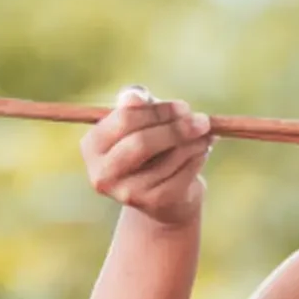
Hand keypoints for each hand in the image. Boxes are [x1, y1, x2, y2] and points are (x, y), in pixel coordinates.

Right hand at [79, 85, 214, 226]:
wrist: (163, 196)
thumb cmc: (151, 148)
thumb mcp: (142, 121)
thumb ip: (138, 103)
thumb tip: (134, 96)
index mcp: (93, 146)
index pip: (124, 119)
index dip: (158, 110)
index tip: (184, 107)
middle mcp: (103, 173)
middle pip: (142, 143)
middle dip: (177, 129)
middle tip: (202, 121)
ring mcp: (127, 192)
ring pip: (169, 158)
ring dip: (194, 142)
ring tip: (206, 135)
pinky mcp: (154, 202)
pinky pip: (183, 173)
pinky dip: (198, 158)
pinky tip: (202, 151)